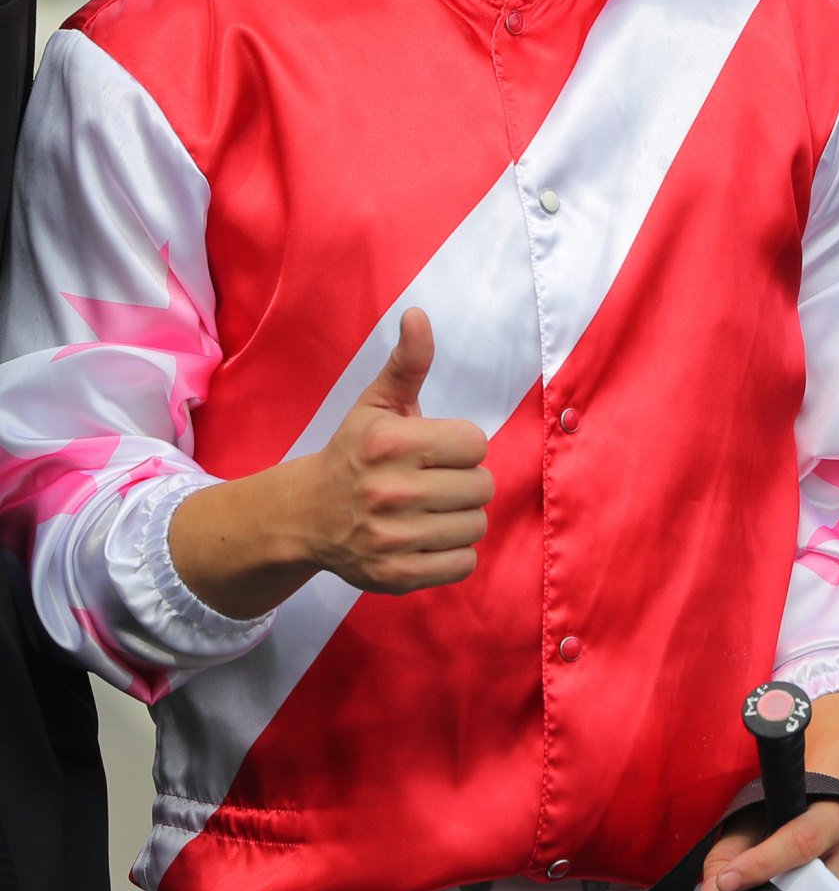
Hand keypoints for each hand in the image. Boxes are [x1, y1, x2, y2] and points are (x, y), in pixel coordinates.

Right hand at [292, 308, 493, 593]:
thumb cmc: (354, 453)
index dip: (461, 446)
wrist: (305, 516)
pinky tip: (429, 537)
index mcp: (392, 444)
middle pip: (481, 486)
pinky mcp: (395, 576)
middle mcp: (391, 492)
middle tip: (434, 481)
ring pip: (476, 525)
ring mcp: (392, 538)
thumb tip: (418, 314)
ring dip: (461, 517)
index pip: (475, 443)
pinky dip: (454, 553)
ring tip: (432, 509)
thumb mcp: (377, 404)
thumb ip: (408, 362)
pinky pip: (463, 564)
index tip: (437, 450)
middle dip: (463, 481)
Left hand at [698, 691, 838, 890]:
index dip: (760, 864)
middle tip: (755, 889)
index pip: (801, 841)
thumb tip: (712, 890)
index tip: (725, 881)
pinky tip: (812, 887)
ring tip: (784, 882)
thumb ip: (736, 839)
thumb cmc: (816, 768)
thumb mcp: (772, 790)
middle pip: (816, 890)